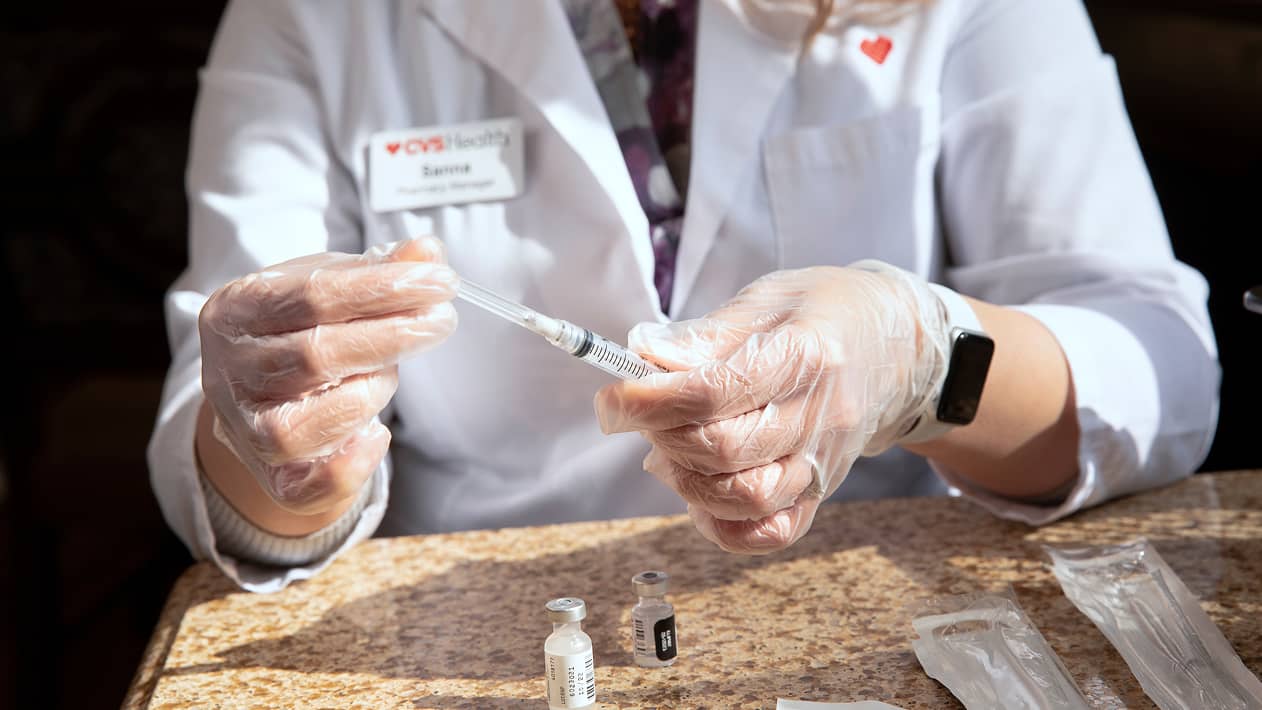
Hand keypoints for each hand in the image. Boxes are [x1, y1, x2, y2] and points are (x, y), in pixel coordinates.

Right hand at [198, 238, 457, 514]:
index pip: (313, 296)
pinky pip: (308, 486)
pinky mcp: (271, 478)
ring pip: (305, 425)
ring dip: (368, 394)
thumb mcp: (331, 287)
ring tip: (390, 373)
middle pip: (315, 356)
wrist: (266, 395)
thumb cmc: (302, 330)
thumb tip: (428, 252)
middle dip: (391, 337)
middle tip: (440, 322)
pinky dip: (351, 465)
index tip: (441, 282)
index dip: (382, 289)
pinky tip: (379, 435)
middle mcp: (227, 372)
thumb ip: (377, 270)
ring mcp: (243, 430)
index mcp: (236, 310)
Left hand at [595, 262, 947, 552]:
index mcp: (805, 355)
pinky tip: (700, 495)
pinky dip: (725, 527)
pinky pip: (773, 532)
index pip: (714, 393)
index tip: (614, 395)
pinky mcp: (820, 491)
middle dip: (661, 434)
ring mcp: (823, 461)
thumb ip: (705, 334)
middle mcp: (820, 416)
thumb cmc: (826, 312)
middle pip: (723, 450)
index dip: (649, 400)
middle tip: (639, 412)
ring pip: (746, 499)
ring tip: (668, 448)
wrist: (901, 345)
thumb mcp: (768, 298)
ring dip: (687, 480)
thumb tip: (642, 355)